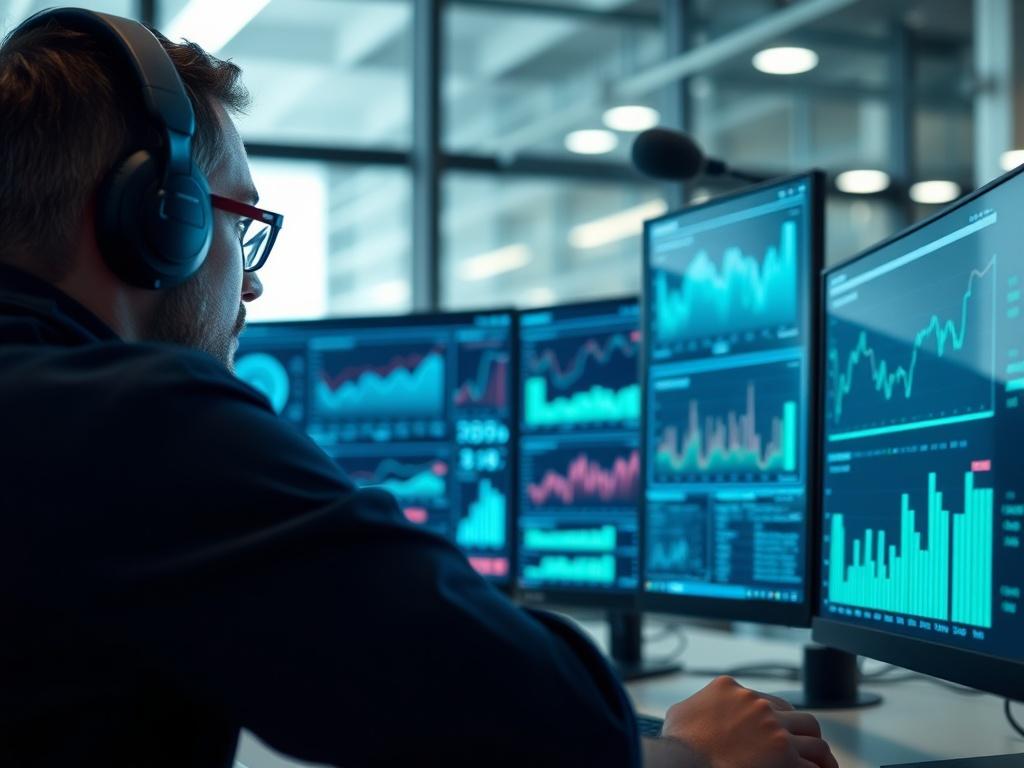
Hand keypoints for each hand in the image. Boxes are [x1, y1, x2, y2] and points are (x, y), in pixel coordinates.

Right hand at [658, 676, 837, 767]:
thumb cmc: (679, 743)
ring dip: (821, 758)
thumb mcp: (682, 712)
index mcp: (732, 690)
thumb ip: (699, 705)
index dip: (782, 720)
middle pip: (799, 717)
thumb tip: (697, 712)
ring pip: (815, 742)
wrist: (683, 762)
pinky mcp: (785, 758)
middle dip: (806, 735)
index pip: (771, 701)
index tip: (784, 733)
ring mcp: (775, 731)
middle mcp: (758, 706)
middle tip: (807, 750)